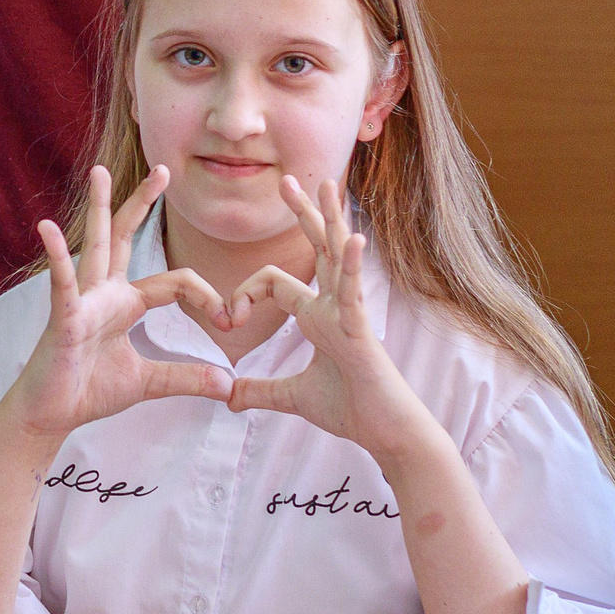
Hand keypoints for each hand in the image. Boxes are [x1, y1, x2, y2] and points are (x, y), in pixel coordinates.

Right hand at [2, 166, 234, 445]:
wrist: (51, 415)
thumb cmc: (89, 391)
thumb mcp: (148, 383)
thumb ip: (186, 378)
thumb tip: (229, 386)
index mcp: (124, 303)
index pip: (175, 283)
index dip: (207, 297)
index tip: (230, 322)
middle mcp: (103, 293)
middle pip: (125, 237)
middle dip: (143, 202)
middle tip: (163, 168)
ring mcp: (81, 301)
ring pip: (95, 246)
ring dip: (100, 208)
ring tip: (100, 173)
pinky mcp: (63, 318)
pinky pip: (62, 283)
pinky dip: (57, 255)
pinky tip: (48, 228)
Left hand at [224, 176, 440, 460]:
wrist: (386, 433)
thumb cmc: (351, 410)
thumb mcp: (292, 398)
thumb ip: (260, 392)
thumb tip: (228, 397)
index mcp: (318, 316)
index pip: (274, 281)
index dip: (244, 292)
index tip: (227, 318)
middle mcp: (334, 306)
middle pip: (316, 248)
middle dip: (303, 214)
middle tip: (287, 180)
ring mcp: (349, 313)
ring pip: (336, 256)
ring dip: (330, 219)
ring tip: (326, 184)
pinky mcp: (360, 329)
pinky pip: (354, 290)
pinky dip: (351, 264)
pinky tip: (353, 238)